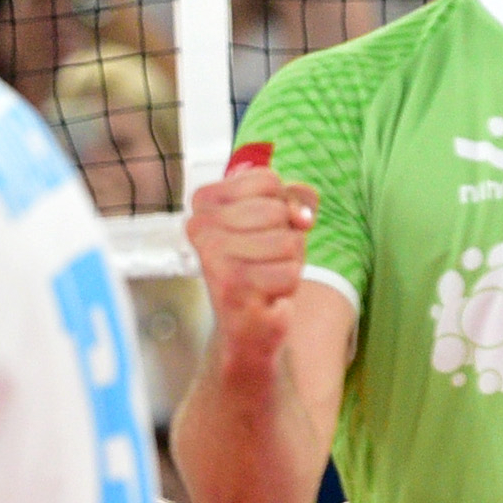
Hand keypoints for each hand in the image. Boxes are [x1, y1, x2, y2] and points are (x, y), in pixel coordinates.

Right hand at [186, 153, 321, 369]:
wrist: (246, 321)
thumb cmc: (260, 262)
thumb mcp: (277, 218)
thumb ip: (293, 199)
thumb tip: (302, 217)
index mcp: (205, 201)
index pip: (268, 181)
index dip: (282, 204)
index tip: (262, 227)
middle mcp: (201, 226)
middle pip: (278, 211)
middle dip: (286, 236)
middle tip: (263, 258)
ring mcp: (214, 257)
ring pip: (288, 242)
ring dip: (289, 262)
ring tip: (266, 274)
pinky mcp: (232, 286)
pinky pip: (290, 272)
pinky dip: (287, 286)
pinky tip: (266, 293)